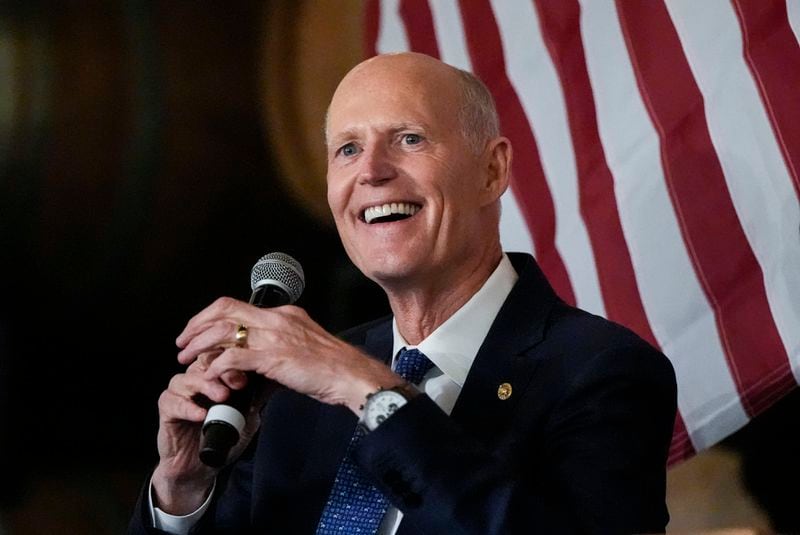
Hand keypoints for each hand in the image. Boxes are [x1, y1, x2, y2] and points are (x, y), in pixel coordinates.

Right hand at [151, 348, 271, 514]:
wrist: (201, 467)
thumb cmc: (222, 437)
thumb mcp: (246, 415)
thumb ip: (257, 396)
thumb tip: (277, 378)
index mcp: (213, 375)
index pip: (220, 355)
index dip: (235, 358)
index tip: (254, 368)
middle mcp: (194, 378)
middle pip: (203, 362)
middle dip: (222, 369)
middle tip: (239, 382)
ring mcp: (179, 393)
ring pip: (186, 378)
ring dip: (206, 386)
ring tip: (222, 396)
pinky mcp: (166, 410)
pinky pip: (172, 402)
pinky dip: (187, 407)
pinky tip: (201, 415)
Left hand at [176, 297, 402, 413]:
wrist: (352, 376)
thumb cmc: (333, 368)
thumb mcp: (303, 346)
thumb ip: (278, 345)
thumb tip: (253, 359)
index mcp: (284, 314)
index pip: (237, 305)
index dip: (210, 316)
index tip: (198, 330)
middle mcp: (277, 319)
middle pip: (223, 310)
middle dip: (196, 325)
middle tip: (183, 343)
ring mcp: (275, 336)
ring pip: (223, 331)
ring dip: (200, 346)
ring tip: (188, 359)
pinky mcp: (274, 356)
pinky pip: (234, 356)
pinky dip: (216, 365)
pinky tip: (210, 375)